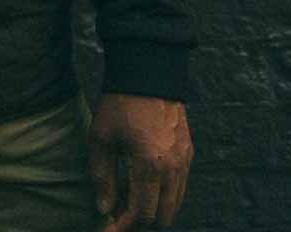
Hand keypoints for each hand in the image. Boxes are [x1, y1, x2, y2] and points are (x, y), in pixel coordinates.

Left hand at [89, 93, 193, 230]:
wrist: (149, 74)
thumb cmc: (119, 105)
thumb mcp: (101, 139)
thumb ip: (103, 177)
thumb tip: (104, 208)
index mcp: (150, 166)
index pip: (141, 213)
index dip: (122, 226)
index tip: (105, 229)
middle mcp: (174, 169)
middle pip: (162, 217)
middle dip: (139, 222)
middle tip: (115, 217)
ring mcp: (185, 162)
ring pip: (174, 204)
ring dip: (152, 210)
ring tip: (126, 202)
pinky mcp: (188, 154)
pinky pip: (179, 187)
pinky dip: (163, 196)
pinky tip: (141, 187)